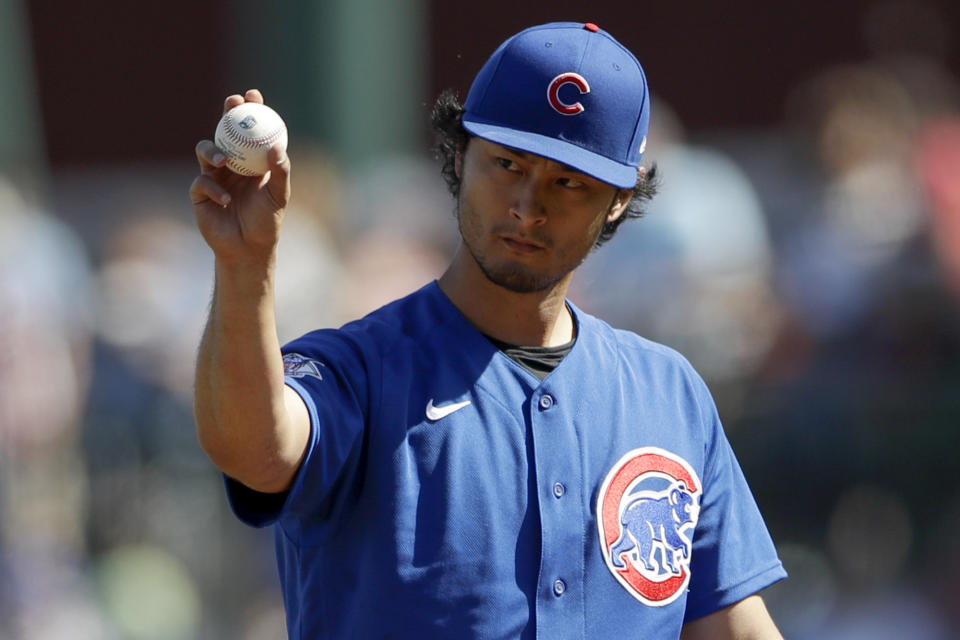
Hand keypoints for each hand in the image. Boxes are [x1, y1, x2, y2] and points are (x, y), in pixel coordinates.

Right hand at [189, 89, 291, 264]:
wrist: (249, 249)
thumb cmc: (267, 221)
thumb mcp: (278, 195)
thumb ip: (280, 171)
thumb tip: (278, 146)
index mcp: (252, 160)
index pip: (250, 129)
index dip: (251, 109)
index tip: (253, 95)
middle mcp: (231, 164)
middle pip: (225, 131)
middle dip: (226, 114)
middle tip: (232, 105)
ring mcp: (214, 177)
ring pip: (205, 151)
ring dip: (212, 150)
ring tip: (224, 160)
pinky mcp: (200, 194)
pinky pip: (201, 183)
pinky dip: (213, 189)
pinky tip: (226, 199)